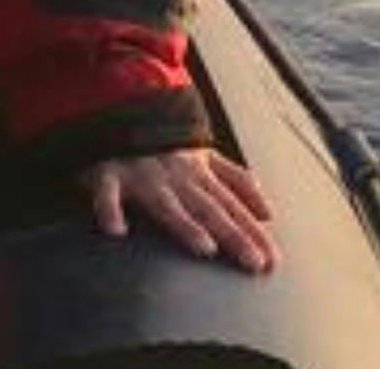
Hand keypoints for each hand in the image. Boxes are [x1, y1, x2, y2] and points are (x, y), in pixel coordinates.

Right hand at [80, 147, 277, 273]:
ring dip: (185, 225)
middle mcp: (176, 176)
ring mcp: (143, 176)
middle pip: (209, 210)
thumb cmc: (167, 148)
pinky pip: (107, 194)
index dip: (253, 234)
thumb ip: (237, 181)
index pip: (232, 208)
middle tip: (254, 264)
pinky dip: (109, 210)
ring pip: (167, 205)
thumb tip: (268, 211)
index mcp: (200, 173)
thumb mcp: (206, 158)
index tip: (272, 262)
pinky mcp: (108, 175)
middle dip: (233, 236)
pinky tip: (117, 231)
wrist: (121, 114)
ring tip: (206, 248)